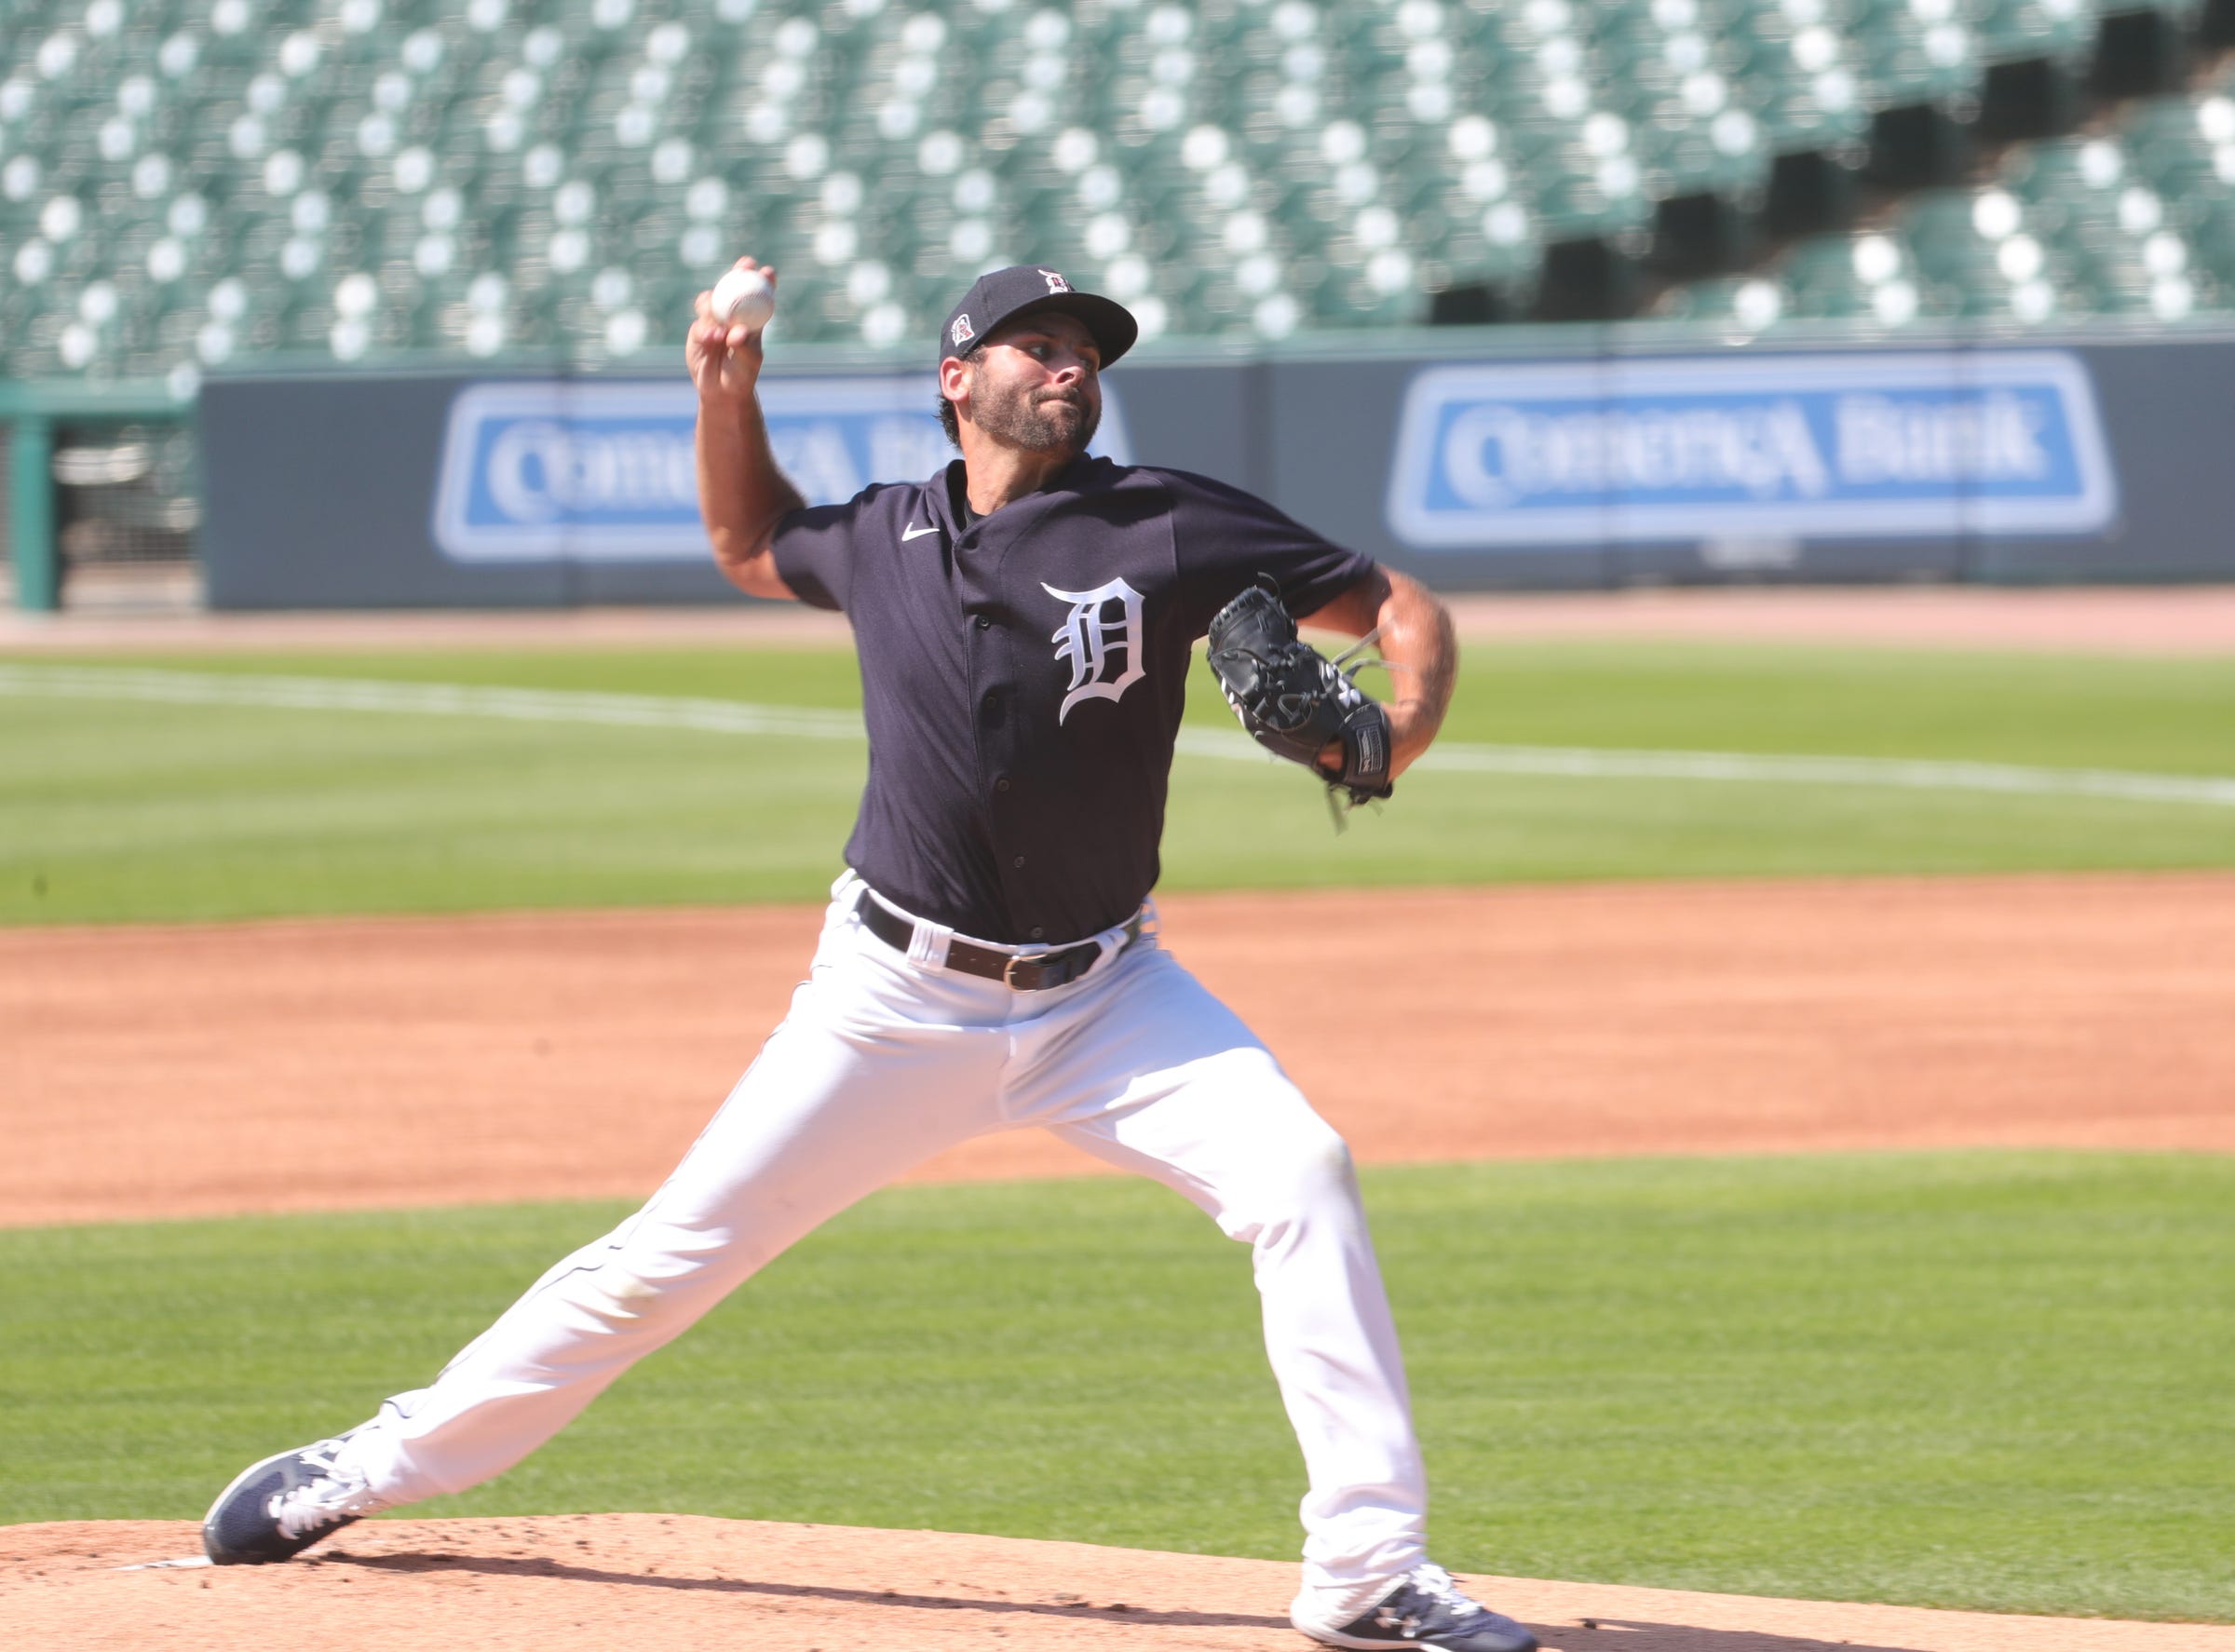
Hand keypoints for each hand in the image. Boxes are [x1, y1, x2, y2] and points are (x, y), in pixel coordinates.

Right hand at [687, 257, 775, 408]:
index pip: (758, 296)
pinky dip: (706, 329)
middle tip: (745, 265)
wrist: (721, 391)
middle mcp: (732, 316)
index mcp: (752, 320)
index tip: (768, 271)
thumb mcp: (747, 362)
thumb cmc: (742, 375)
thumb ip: (743, 345)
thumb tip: (736, 331)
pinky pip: (699, 324)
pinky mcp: (698, 332)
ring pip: (711, 302)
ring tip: (721, 329)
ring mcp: (713, 322)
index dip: (763, 280)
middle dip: (739, 272)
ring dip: (716, 306)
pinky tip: (712, 339)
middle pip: (733, 287)